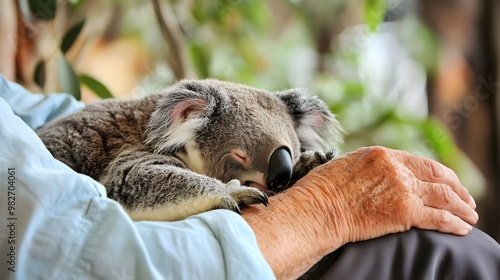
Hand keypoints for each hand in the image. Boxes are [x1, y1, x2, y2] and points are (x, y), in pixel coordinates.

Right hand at [298, 146, 477, 243]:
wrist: (316, 209)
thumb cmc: (322, 190)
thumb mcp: (346, 165)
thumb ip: (367, 167)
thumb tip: (373, 174)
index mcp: (382, 155)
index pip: (421, 163)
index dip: (439, 175)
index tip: (446, 183)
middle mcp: (397, 168)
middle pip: (439, 176)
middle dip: (457, 189)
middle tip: (466, 200)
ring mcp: (403, 189)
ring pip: (445, 196)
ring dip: (462, 207)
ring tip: (470, 216)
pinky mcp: (404, 212)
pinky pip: (439, 218)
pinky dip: (455, 223)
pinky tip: (462, 229)